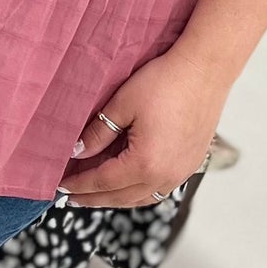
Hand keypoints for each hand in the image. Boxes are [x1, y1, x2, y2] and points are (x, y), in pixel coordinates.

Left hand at [65, 45, 230, 210]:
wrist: (206, 69)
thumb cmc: (166, 81)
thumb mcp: (122, 104)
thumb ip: (98, 133)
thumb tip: (77, 153)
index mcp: (145, 164)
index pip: (102, 182)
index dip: (79, 185)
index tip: (60, 186)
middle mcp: (166, 176)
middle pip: (121, 197)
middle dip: (94, 198)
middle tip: (72, 197)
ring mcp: (182, 172)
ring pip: (142, 198)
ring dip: (117, 199)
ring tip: (97, 194)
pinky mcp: (191, 163)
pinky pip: (160, 189)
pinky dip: (139, 191)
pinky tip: (129, 183)